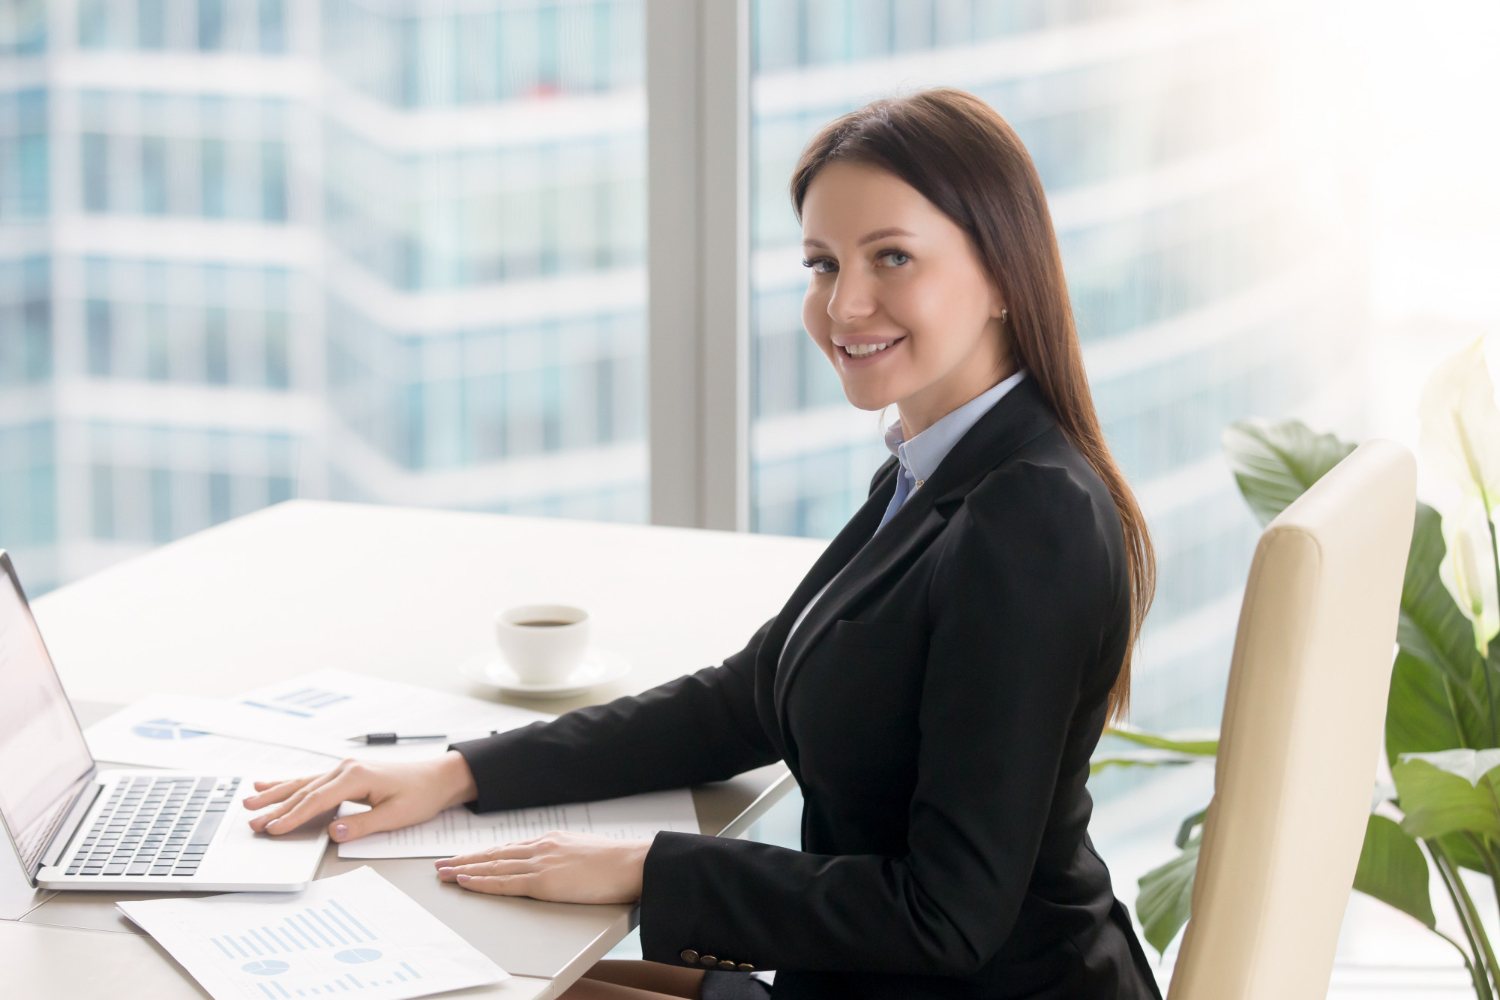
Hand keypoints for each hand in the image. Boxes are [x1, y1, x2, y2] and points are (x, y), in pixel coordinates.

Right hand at [244, 751, 478, 842]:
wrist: (437, 778)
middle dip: (275, 808)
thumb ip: (362, 824)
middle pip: (303, 791)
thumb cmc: (420, 796)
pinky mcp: (344, 774)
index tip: (273, 830)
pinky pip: (310, 780)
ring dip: (275, 794)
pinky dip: (288, 784)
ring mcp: (343, 769)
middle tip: (250, 822)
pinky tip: (268, 784)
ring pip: (302, 784)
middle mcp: (345, 769)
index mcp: (355, 777)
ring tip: (248, 802)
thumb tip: (333, 832)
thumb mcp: (395, 815)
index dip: (293, 817)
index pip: (316, 800)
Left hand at [435, 831, 651, 904]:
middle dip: (466, 859)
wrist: (631, 863)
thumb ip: (566, 858)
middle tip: (441, 864)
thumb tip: (558, 867)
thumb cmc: (616, 862)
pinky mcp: (543, 882)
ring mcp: (540, 863)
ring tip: (444, 874)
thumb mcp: (585, 852)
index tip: (467, 857)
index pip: (509, 848)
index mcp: (551, 841)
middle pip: (494, 854)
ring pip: (493, 866)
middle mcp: (541, 847)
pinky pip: (504, 883)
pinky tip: (466, 881)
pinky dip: (482, 882)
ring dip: (465, 870)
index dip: (484, 854)